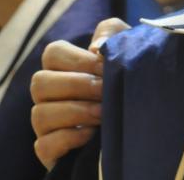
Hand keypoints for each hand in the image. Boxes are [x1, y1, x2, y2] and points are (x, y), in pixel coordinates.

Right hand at [30, 18, 130, 168]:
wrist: (143, 117)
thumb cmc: (129, 77)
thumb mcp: (128, 48)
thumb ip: (112, 34)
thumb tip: (96, 48)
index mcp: (63, 67)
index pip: (53, 53)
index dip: (77, 59)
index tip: (104, 67)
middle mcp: (49, 94)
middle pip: (40, 83)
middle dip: (77, 86)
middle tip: (105, 91)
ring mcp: (46, 123)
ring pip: (40, 114)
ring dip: (75, 112)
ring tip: (104, 113)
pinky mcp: (50, 150)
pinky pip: (44, 145)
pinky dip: (68, 138)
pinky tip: (92, 135)